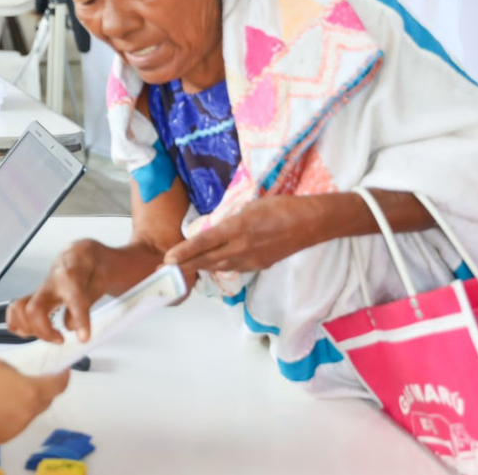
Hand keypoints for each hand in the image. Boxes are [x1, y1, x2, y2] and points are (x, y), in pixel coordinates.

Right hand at [0, 361, 69, 443]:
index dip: (63, 377)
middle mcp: (27, 413)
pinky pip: (14, 423)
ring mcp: (16, 427)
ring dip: (23, 403)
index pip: (58, 385)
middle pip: (45, 401)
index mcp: (31, 392)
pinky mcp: (3, 437)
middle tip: (32, 380)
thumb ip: (17, 373)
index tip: (63, 372)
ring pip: (28, 413)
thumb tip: (20, 380)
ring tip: (1, 393)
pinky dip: (10, 415)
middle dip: (42, 390)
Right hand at [6, 239, 113, 343]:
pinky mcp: (35, 295)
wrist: (84, 254)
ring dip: (29, 329)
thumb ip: (86, 303)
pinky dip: (17, 323)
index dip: (79, 319)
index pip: (73, 298)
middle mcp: (51, 282)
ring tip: (47, 335)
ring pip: (19, 309)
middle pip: (34, 309)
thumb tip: (71, 326)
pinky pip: (16, 309)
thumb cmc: (93, 267)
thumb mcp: (101, 281)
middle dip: (44, 331)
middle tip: (60, 339)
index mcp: (71, 275)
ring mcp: (40, 289)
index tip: (84, 337)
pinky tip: (30, 331)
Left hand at [164, 195, 316, 273]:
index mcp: (237, 228)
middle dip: (185, 265)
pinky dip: (218, 266)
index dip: (184, 252)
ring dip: (200, 267)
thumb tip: (216, 227)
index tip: (168, 259)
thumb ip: (230, 219)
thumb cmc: (281, 207)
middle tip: (166, 270)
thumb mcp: (250, 206)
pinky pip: (233, 267)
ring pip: (219, 266)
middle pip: (207, 260)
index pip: (204, 243)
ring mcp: (251, 259)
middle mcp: (241, 247)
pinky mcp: (259, 265)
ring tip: (182, 268)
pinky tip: (210, 264)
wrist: (311, 223)